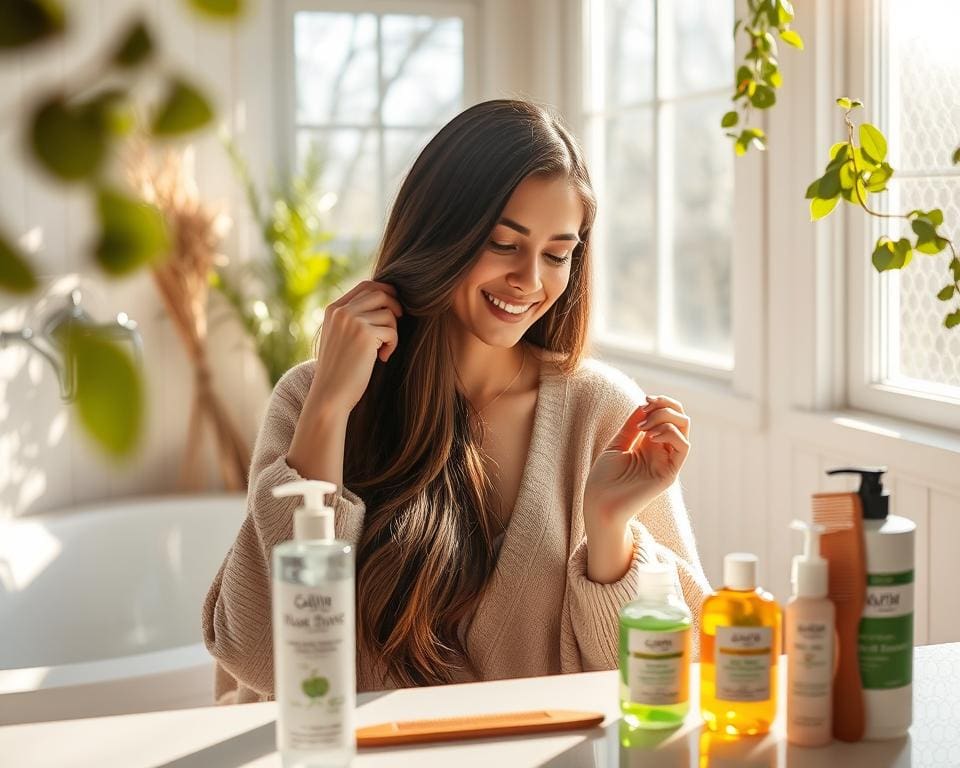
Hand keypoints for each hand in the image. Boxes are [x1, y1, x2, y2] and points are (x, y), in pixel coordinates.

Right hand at [307, 279, 403, 413]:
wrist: (330, 395)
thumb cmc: (339, 370)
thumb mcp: (340, 338)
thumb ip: (353, 318)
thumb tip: (385, 299)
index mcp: (333, 309)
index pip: (365, 286)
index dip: (385, 292)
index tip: (394, 307)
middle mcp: (341, 311)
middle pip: (380, 293)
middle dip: (395, 307)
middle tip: (395, 327)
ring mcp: (352, 321)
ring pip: (389, 313)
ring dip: (392, 332)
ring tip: (383, 350)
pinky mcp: (365, 334)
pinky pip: (391, 331)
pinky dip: (392, 345)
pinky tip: (382, 358)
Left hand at [583, 395, 689, 531]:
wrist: (599, 503)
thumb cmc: (603, 478)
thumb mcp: (617, 444)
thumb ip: (632, 425)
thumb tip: (644, 404)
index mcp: (649, 443)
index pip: (669, 416)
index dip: (662, 403)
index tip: (644, 401)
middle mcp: (661, 451)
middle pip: (681, 419)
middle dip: (666, 406)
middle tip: (645, 408)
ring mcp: (667, 462)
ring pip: (684, 429)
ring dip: (665, 418)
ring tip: (644, 426)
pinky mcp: (669, 474)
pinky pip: (683, 447)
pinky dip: (670, 434)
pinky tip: (651, 437)